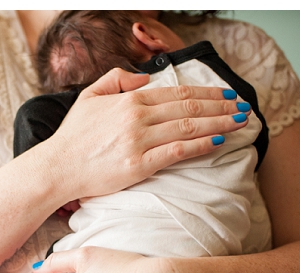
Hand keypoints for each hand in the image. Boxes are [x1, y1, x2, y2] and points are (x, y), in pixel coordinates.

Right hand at [47, 67, 250, 201]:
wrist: (56, 168)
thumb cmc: (72, 137)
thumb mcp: (88, 97)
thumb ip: (116, 78)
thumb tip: (144, 76)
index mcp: (129, 99)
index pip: (177, 92)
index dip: (207, 92)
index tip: (226, 94)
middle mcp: (137, 117)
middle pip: (190, 108)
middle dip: (222, 106)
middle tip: (243, 107)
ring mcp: (139, 142)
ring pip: (189, 127)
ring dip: (219, 123)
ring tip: (239, 122)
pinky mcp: (138, 165)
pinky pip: (177, 152)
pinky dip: (200, 145)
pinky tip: (218, 141)